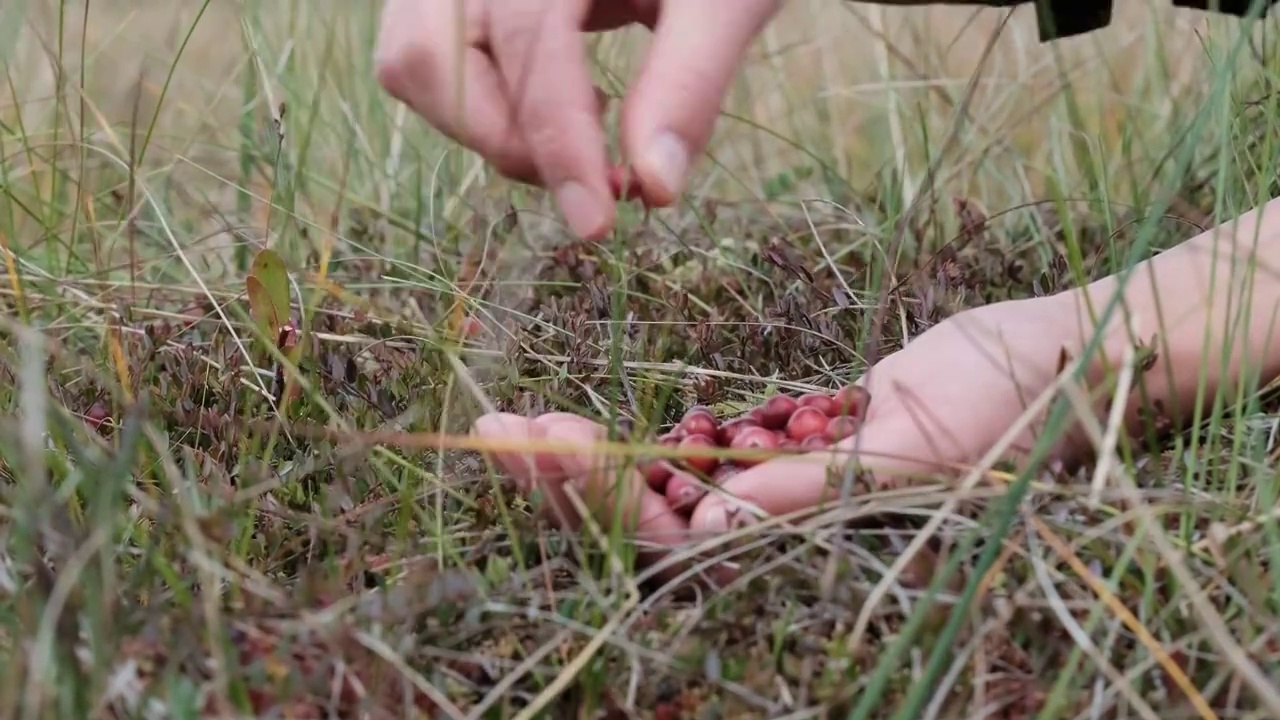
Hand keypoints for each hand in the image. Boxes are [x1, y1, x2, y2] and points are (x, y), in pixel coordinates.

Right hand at [374, 0, 781, 238]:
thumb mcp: (724, 4)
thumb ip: (689, 83)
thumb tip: (654, 187)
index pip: (529, 51)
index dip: (561, 147)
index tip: (596, 225)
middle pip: (431, 61)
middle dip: (512, 141)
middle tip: (599, 177)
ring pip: (415, 69)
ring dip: (493, 130)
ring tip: (580, 133)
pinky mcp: (452, 3)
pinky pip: (424, 65)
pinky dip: (483, 110)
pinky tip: (555, 104)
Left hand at [472, 292, 1087, 579]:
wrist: (1050, 358)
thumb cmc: (1007, 409)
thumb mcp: (920, 449)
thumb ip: (823, 490)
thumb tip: (717, 524)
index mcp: (809, 549)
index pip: (681, 544)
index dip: (603, 500)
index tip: (544, 446)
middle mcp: (781, 534)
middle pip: (647, 525)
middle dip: (567, 482)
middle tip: (492, 434)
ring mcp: (774, 493)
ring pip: (656, 494)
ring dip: (586, 463)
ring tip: (513, 428)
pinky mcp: (778, 450)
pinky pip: (692, 460)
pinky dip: (636, 444)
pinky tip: (578, 428)